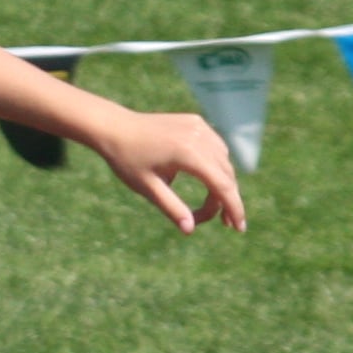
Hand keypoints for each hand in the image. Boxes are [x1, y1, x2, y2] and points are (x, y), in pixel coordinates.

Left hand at [89, 109, 248, 233]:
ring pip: (223, 160)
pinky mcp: (195, 122)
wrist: (113, 127)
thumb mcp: (147, 188)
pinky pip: (215, 146)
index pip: (222, 186)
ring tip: (212, 205)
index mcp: (189, 154)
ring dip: (222, 182)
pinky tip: (207, 178)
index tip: (239, 228)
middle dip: (227, 200)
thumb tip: (189, 230)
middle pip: (226, 175)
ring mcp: (199, 127)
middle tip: (225, 224)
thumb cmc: (126, 160)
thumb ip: (171, 208)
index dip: (234, 208)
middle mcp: (199, 137)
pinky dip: (216, 164)